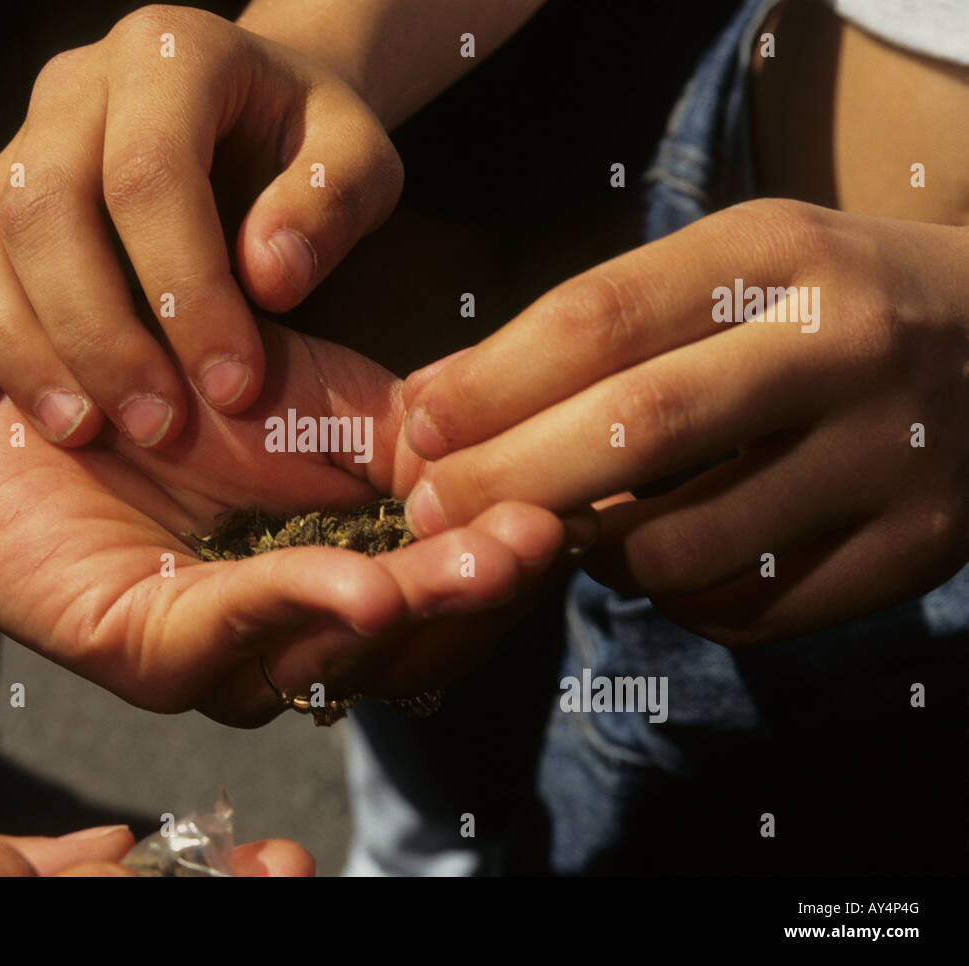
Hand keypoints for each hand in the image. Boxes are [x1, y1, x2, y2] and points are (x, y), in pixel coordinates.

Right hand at [0, 4, 402, 448]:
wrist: (252, 116)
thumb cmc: (310, 147)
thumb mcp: (358, 161)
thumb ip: (329, 205)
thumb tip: (267, 275)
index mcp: (169, 55)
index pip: (150, 173)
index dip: (186, 289)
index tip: (235, 386)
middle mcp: (76, 88)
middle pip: (44, 207)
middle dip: (98, 333)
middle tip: (159, 427)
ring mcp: (19, 138)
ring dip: (19, 344)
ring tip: (78, 431)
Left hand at [0, 291, 568, 723]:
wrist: (31, 368)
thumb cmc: (171, 378)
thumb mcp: (321, 398)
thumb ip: (410, 442)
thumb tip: (511, 471)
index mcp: (341, 576)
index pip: (444, 595)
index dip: (500, 565)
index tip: (554, 515)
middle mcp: (289, 632)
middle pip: (404, 642)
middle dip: (471, 597)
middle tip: (531, 545)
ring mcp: (218, 652)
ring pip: (331, 651)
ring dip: (410, 608)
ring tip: (474, 563)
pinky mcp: (140, 650)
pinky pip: (230, 630)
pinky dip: (301, 604)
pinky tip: (364, 582)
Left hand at [399, 200, 968, 644]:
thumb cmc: (813, 304)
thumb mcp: (720, 269)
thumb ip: (589, 328)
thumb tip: (431, 405)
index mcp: (778, 253)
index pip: (598, 319)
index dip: (488, 386)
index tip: (417, 430)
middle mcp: (847, 344)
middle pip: (634, 433)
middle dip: (504, 482)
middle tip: (431, 510)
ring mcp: (895, 455)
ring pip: (679, 548)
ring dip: (590, 554)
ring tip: (570, 529)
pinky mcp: (919, 550)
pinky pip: (747, 612)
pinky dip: (675, 599)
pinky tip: (667, 561)